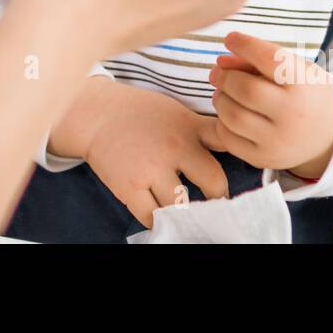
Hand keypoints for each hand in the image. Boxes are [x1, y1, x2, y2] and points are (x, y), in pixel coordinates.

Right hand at [78, 82, 228, 228]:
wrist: (96, 114)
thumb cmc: (141, 113)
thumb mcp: (177, 113)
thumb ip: (205, 131)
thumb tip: (236, 146)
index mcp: (189, 128)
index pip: (227, 145)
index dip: (236, 165)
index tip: (231, 183)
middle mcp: (174, 148)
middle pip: (213, 182)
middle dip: (217, 197)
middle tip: (213, 203)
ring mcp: (150, 169)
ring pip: (182, 206)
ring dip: (186, 212)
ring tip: (186, 212)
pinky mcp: (128, 187)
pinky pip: (152, 217)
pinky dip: (159, 220)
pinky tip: (160, 214)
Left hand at [209, 31, 332, 179]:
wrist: (331, 136)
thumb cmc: (306, 93)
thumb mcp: (294, 69)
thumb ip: (257, 61)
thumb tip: (220, 62)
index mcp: (304, 85)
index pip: (269, 59)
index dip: (244, 44)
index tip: (230, 39)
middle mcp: (293, 114)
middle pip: (245, 89)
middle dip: (225, 76)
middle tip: (219, 72)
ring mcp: (278, 140)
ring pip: (231, 114)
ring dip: (220, 98)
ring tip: (224, 93)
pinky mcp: (264, 158)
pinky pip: (228, 138)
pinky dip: (221, 122)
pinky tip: (229, 113)